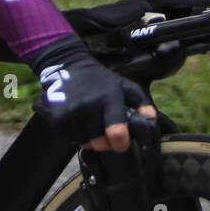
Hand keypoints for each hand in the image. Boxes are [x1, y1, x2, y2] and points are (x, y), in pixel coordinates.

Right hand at [30, 35, 157, 153]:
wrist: (69, 65)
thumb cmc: (101, 80)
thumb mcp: (125, 86)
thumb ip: (141, 103)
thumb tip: (151, 119)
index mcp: (110, 98)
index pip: (116, 130)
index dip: (120, 143)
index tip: (121, 144)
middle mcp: (90, 105)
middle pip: (99, 141)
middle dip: (103, 141)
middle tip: (103, 132)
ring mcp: (73, 111)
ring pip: (84, 140)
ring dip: (88, 137)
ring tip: (90, 124)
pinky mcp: (58, 115)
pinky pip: (69, 137)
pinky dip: (74, 134)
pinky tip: (77, 122)